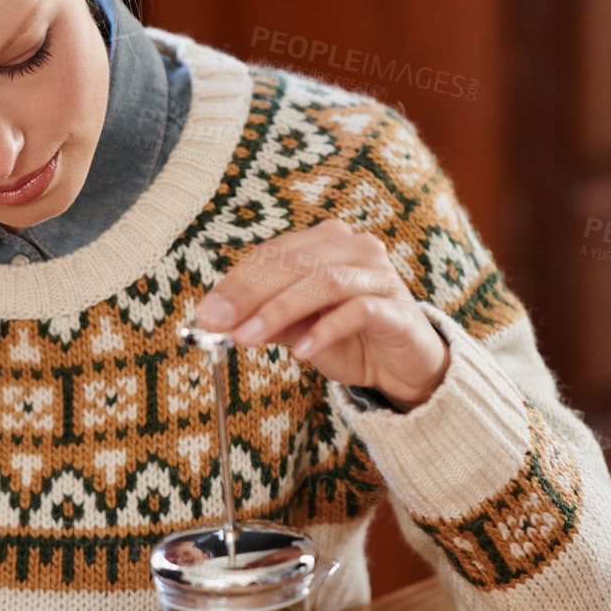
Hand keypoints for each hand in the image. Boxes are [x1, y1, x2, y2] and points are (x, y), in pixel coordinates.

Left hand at [193, 220, 448, 409]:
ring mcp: (379, 276)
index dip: (235, 281)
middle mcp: (354, 249)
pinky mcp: (397, 309)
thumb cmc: (349, 338)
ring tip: (248, 339)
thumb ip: (263, 318)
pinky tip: (301, 352)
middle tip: (218, 324)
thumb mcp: (297, 328)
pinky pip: (357, 311)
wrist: (405, 366)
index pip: (272, 253)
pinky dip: (324, 330)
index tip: (206, 312)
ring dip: (279, 310)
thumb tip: (216, 320)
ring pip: (323, 282)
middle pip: (293, 262)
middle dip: (249, 294)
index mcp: (325, 243)